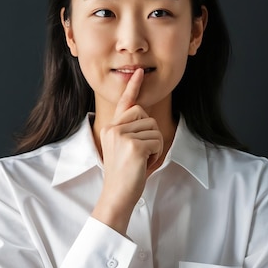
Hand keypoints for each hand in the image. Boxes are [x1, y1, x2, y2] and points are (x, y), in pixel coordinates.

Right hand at [92, 68, 162, 232]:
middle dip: (150, 133)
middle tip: (141, 152)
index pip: (124, 104)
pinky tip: (145, 163)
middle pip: (145, 115)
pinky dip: (156, 153)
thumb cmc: (124, 175)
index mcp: (110, 128)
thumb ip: (131, 131)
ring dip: (155, 145)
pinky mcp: (134, 146)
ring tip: (142, 160)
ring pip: (154, 128)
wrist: (117, 196)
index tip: (139, 72)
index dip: (133, 87)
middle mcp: (113, 128)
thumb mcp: (124, 148)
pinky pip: (157, 140)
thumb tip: (145, 116)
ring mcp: (122, 136)